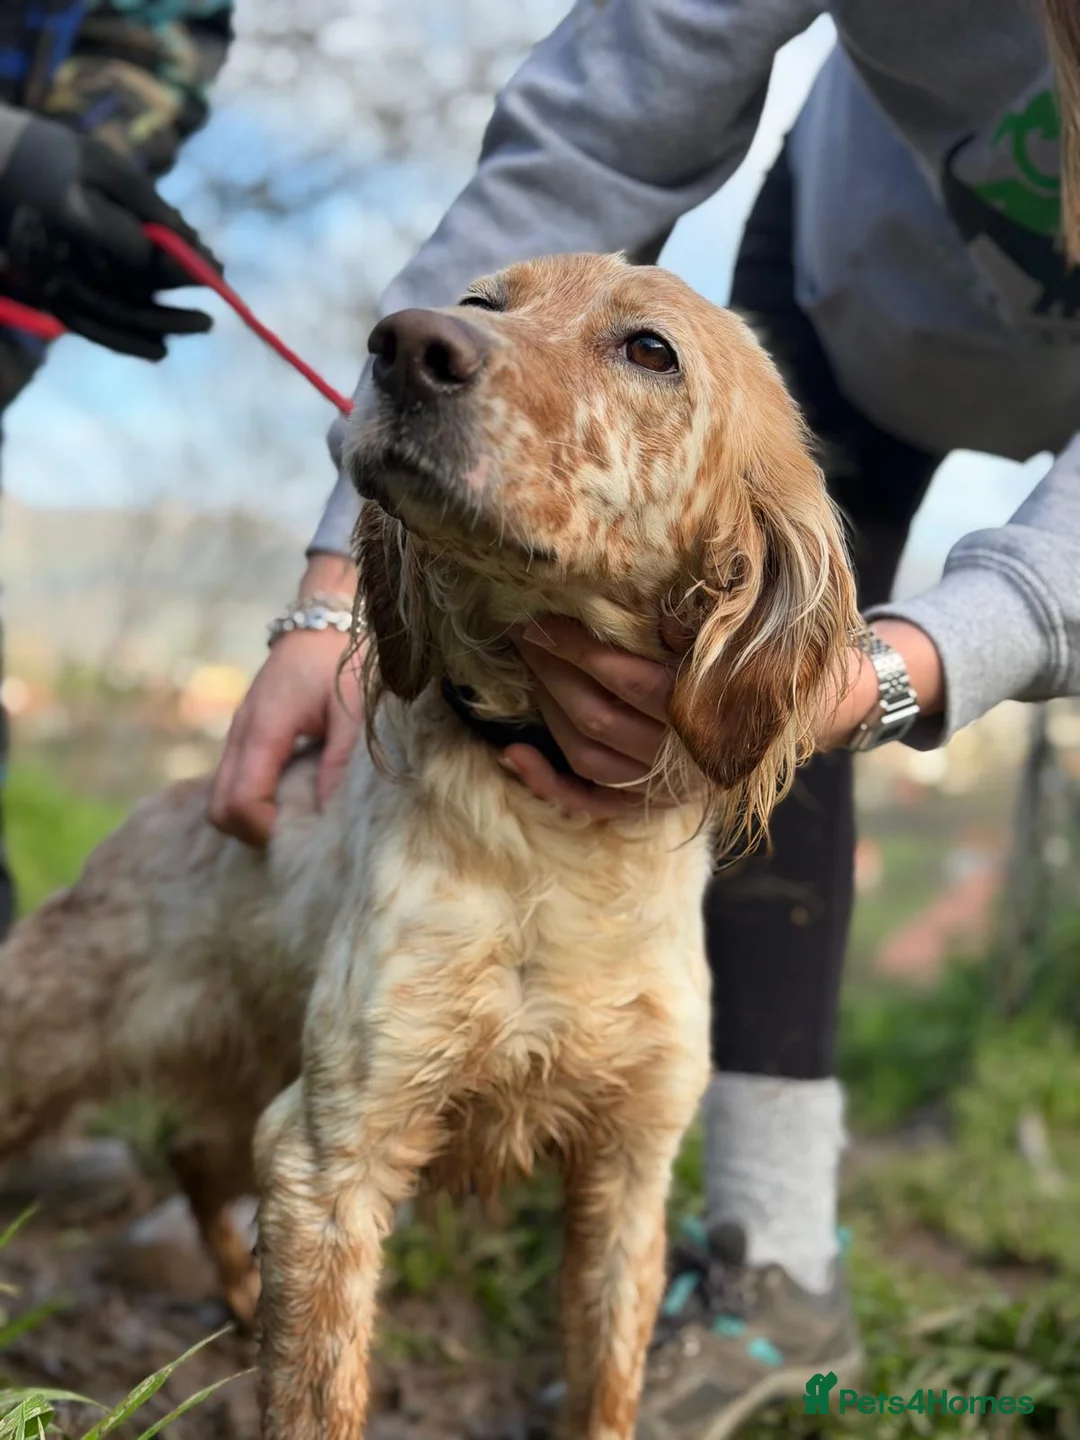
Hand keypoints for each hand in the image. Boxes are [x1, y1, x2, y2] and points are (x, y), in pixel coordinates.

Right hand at [0, 114, 218, 357]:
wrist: (0, 168)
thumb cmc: (59, 157)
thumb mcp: (107, 166)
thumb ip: (150, 205)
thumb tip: (192, 245)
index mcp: (75, 218)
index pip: (140, 255)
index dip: (181, 267)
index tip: (216, 271)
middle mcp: (60, 256)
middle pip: (128, 296)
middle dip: (177, 306)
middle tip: (215, 311)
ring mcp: (51, 279)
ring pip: (112, 317)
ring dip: (160, 326)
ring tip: (202, 324)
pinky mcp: (51, 293)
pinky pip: (90, 327)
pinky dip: (126, 340)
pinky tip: (161, 350)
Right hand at [209, 555, 361, 845]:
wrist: (328, 617)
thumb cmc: (343, 660)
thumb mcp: (353, 713)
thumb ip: (339, 764)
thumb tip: (327, 819)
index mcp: (262, 728)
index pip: (237, 802)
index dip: (265, 830)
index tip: (304, 835)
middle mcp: (240, 734)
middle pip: (220, 809)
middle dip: (255, 831)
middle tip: (303, 833)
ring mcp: (240, 735)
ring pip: (225, 797)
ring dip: (258, 815)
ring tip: (305, 813)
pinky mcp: (249, 736)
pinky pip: (240, 781)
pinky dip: (261, 798)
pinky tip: (300, 793)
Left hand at [506, 615, 945, 815]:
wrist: (810, 710)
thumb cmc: (769, 650)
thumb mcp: (747, 621)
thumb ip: (702, 612)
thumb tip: (650, 600)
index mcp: (706, 706)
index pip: (624, 678)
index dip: (576, 648)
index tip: (541, 617)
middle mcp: (685, 755)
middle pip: (595, 718)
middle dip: (551, 672)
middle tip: (523, 634)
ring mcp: (669, 787)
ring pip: (587, 757)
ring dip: (547, 712)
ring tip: (527, 669)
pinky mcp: (656, 805)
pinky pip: (594, 804)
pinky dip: (549, 785)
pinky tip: (513, 755)